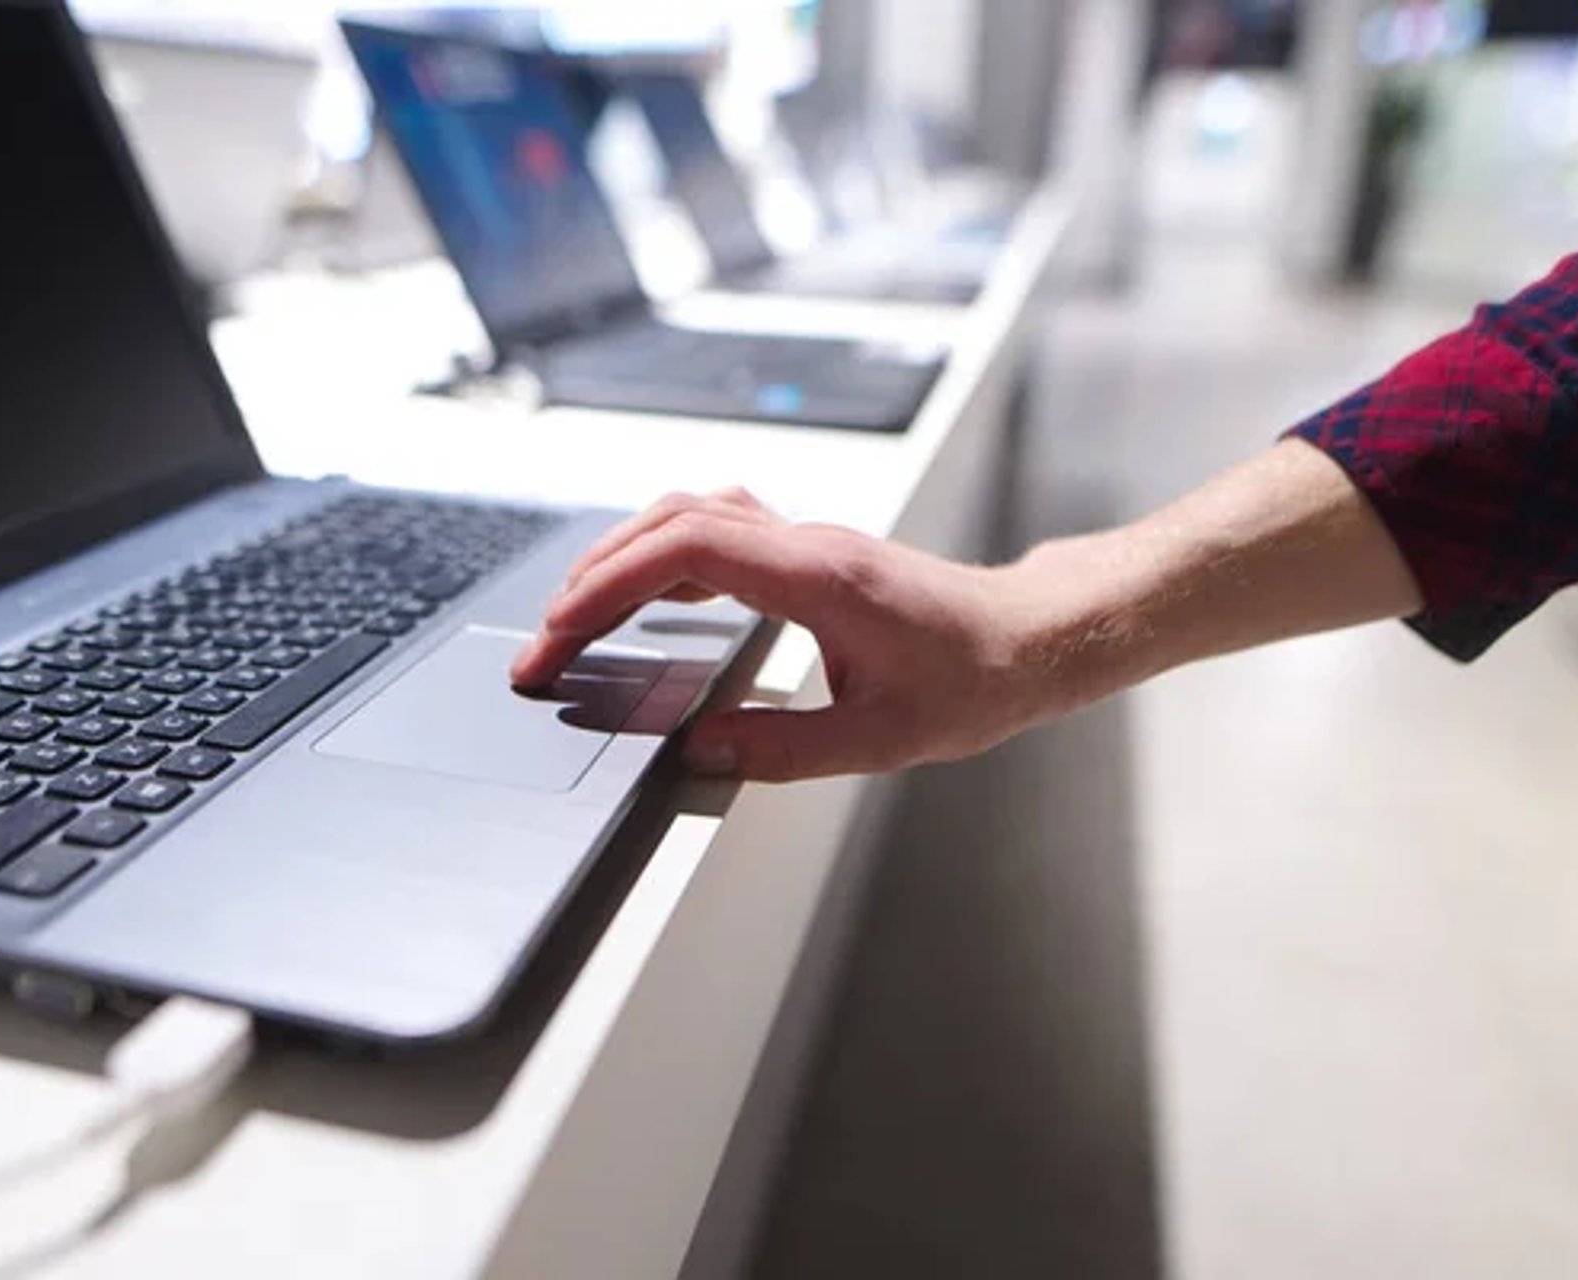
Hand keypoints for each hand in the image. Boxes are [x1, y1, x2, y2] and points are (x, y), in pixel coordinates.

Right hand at [511, 489, 1062, 782]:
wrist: (1031, 637)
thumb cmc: (974, 678)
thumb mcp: (879, 738)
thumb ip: (781, 747)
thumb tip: (695, 749)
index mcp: (816, 577)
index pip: (685, 549)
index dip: (609, 583)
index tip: (560, 629)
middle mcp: (805, 544)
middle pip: (670, 522)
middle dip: (592, 576)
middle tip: (547, 641)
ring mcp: (805, 542)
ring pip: (689, 515)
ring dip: (623, 557)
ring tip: (579, 616)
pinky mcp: (808, 554)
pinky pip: (716, 530)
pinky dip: (662, 555)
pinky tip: (648, 595)